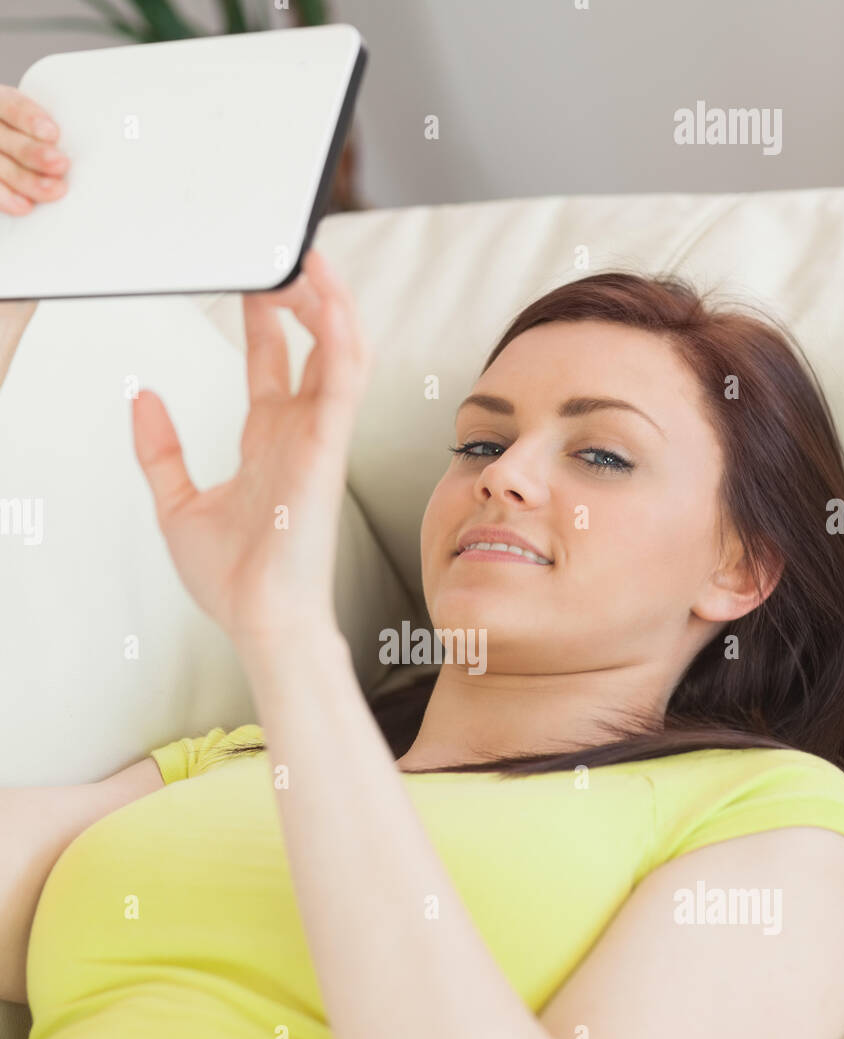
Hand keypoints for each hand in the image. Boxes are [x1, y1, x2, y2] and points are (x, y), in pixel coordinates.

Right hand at [0, 85, 68, 214]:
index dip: (29, 119)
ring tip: (55, 190)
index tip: (53, 134)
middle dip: (34, 153)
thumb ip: (49, 134)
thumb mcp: (36, 127)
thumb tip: (83, 146)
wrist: (13, 155)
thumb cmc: (34, 140)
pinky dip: (7, 199)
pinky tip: (26, 207)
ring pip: (1, 167)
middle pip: (6, 139)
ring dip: (28, 181)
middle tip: (62, 165)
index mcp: (0, 104)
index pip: (11, 106)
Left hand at [131, 247, 371, 654]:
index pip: (272, 362)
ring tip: (312, 258)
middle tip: (286, 252)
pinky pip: (343, 383)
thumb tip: (142, 399)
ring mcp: (318, 439)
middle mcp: (298, 433)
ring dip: (331, 303)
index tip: (254, 278)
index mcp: (268, 442)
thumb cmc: (233, 580)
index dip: (265, 316)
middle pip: (312, 345)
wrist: (260, 621)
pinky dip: (341, 338)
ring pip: (340, 352)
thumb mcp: (176, 505)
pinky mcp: (329, 450)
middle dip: (303, 295)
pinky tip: (330, 299)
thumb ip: (160, 451)